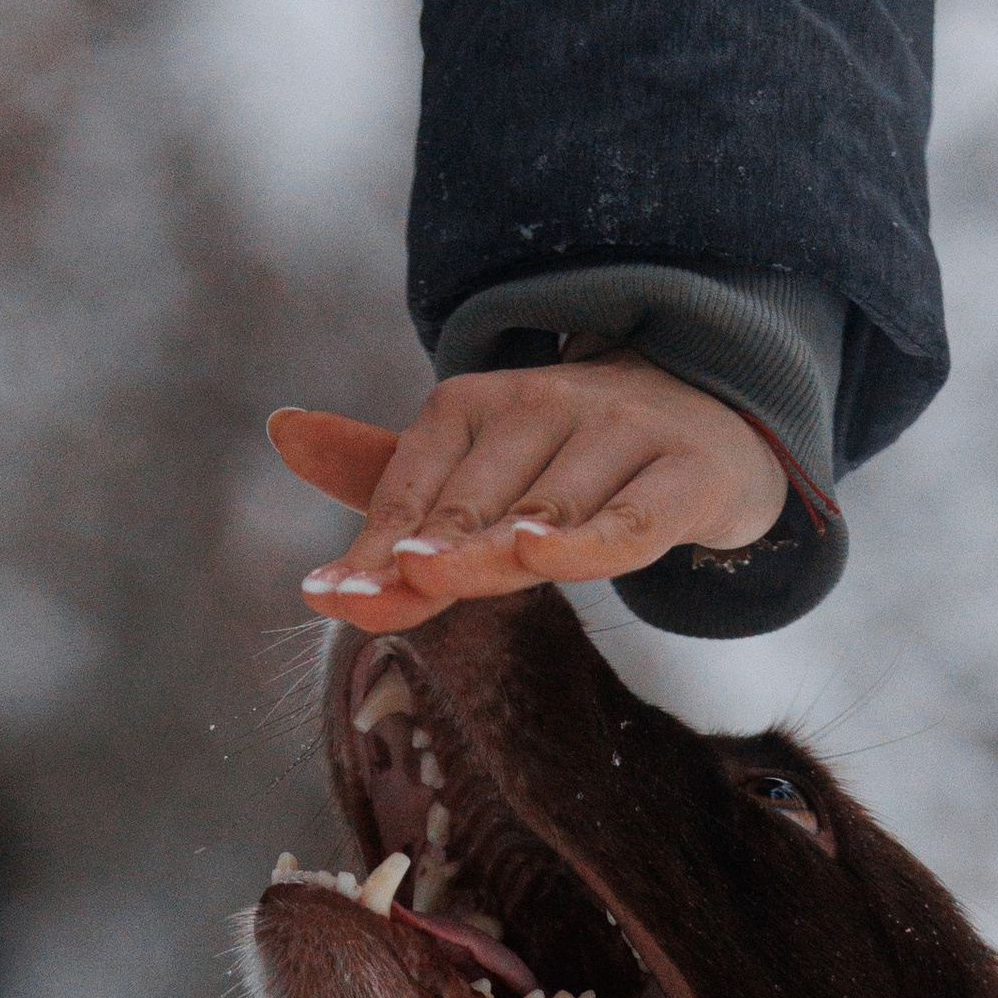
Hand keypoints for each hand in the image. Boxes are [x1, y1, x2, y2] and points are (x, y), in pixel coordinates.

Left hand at [272, 353, 786, 631]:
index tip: (330, 597)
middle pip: (477, 496)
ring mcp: (625, 430)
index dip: (373, 540)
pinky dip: (590, 540)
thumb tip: (281, 430)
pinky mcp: (690, 473)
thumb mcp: (482, 466)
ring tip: (438, 574)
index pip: (417, 475)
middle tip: (380, 593)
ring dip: (494, 548)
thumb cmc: (575, 461)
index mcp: (483, 400)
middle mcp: (550, 401)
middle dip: (428, 551)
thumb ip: (390, 478)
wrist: (716, 428)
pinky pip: (635, 519)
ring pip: (551, 508)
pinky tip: (546, 557)